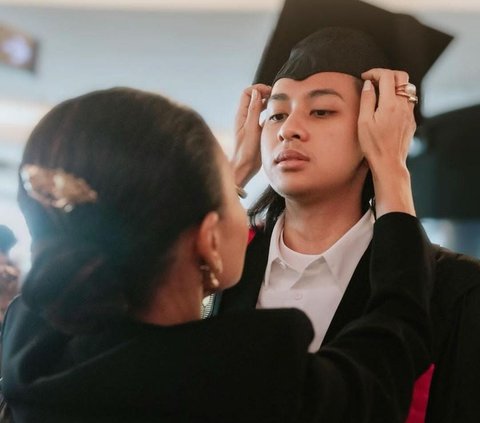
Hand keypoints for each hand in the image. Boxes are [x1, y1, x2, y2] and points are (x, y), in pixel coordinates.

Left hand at [231, 84, 270, 186]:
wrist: (244, 167)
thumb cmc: (245, 151)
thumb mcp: (251, 128)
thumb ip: (254, 110)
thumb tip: (256, 93)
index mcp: (241, 115)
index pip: (248, 93)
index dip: (258, 89)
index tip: (270, 91)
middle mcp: (245, 118)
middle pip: (254, 98)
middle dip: (264, 94)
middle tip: (276, 97)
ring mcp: (250, 125)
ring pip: (259, 108)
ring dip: (267, 104)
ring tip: (278, 105)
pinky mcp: (256, 132)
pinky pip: (263, 119)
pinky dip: (269, 115)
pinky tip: (277, 118)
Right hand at [358, 68, 416, 216]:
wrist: (389, 163)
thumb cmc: (373, 145)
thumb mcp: (363, 122)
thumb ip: (367, 100)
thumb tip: (368, 84)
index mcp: (390, 104)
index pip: (387, 76)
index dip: (375, 72)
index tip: (365, 77)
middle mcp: (403, 105)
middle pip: (402, 77)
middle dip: (387, 74)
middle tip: (374, 80)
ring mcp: (409, 113)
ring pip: (407, 89)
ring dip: (394, 85)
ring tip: (381, 92)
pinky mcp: (411, 122)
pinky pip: (407, 102)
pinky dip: (398, 98)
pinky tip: (387, 108)